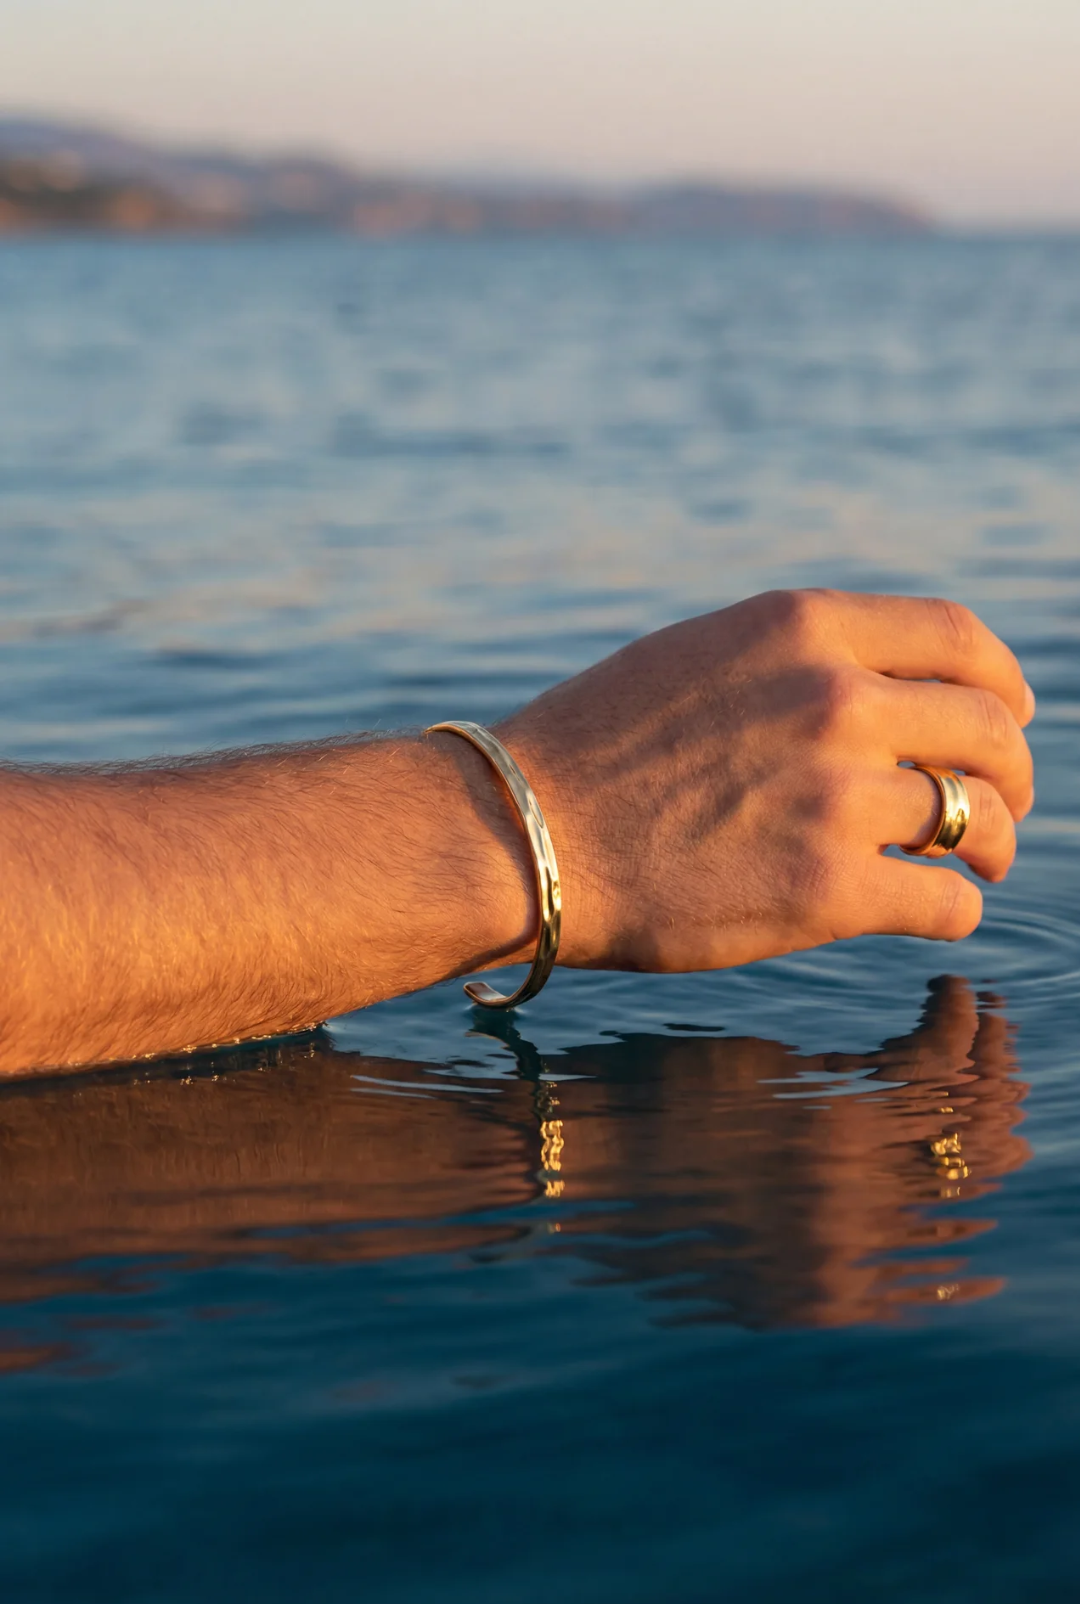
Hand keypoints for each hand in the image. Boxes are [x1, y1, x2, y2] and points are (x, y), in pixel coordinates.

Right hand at [499, 590, 1034, 970]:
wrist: (522, 835)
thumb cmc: (596, 751)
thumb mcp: (700, 658)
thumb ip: (798, 660)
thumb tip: (887, 692)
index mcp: (802, 629)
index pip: (961, 638)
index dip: (1003, 682)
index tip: (1008, 716)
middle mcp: (833, 699)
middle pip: (987, 729)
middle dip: (1014, 772)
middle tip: (1007, 805)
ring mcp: (835, 796)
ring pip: (980, 820)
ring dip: (997, 845)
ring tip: (986, 864)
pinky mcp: (826, 891)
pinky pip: (944, 902)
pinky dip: (955, 911)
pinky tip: (937, 912)